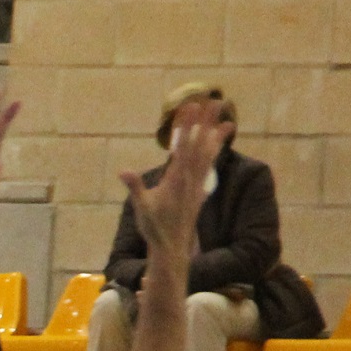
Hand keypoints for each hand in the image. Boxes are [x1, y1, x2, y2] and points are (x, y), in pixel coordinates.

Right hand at [126, 98, 215, 266]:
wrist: (172, 248)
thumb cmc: (154, 228)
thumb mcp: (142, 208)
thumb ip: (135, 188)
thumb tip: (124, 172)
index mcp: (176, 180)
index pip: (183, 148)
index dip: (187, 127)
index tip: (190, 107)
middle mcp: (190, 179)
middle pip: (200, 145)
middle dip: (206, 123)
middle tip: (214, 101)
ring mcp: (197, 185)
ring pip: (208, 154)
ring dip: (215, 135)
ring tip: (227, 117)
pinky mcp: (199, 190)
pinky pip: (208, 166)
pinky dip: (214, 151)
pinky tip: (219, 142)